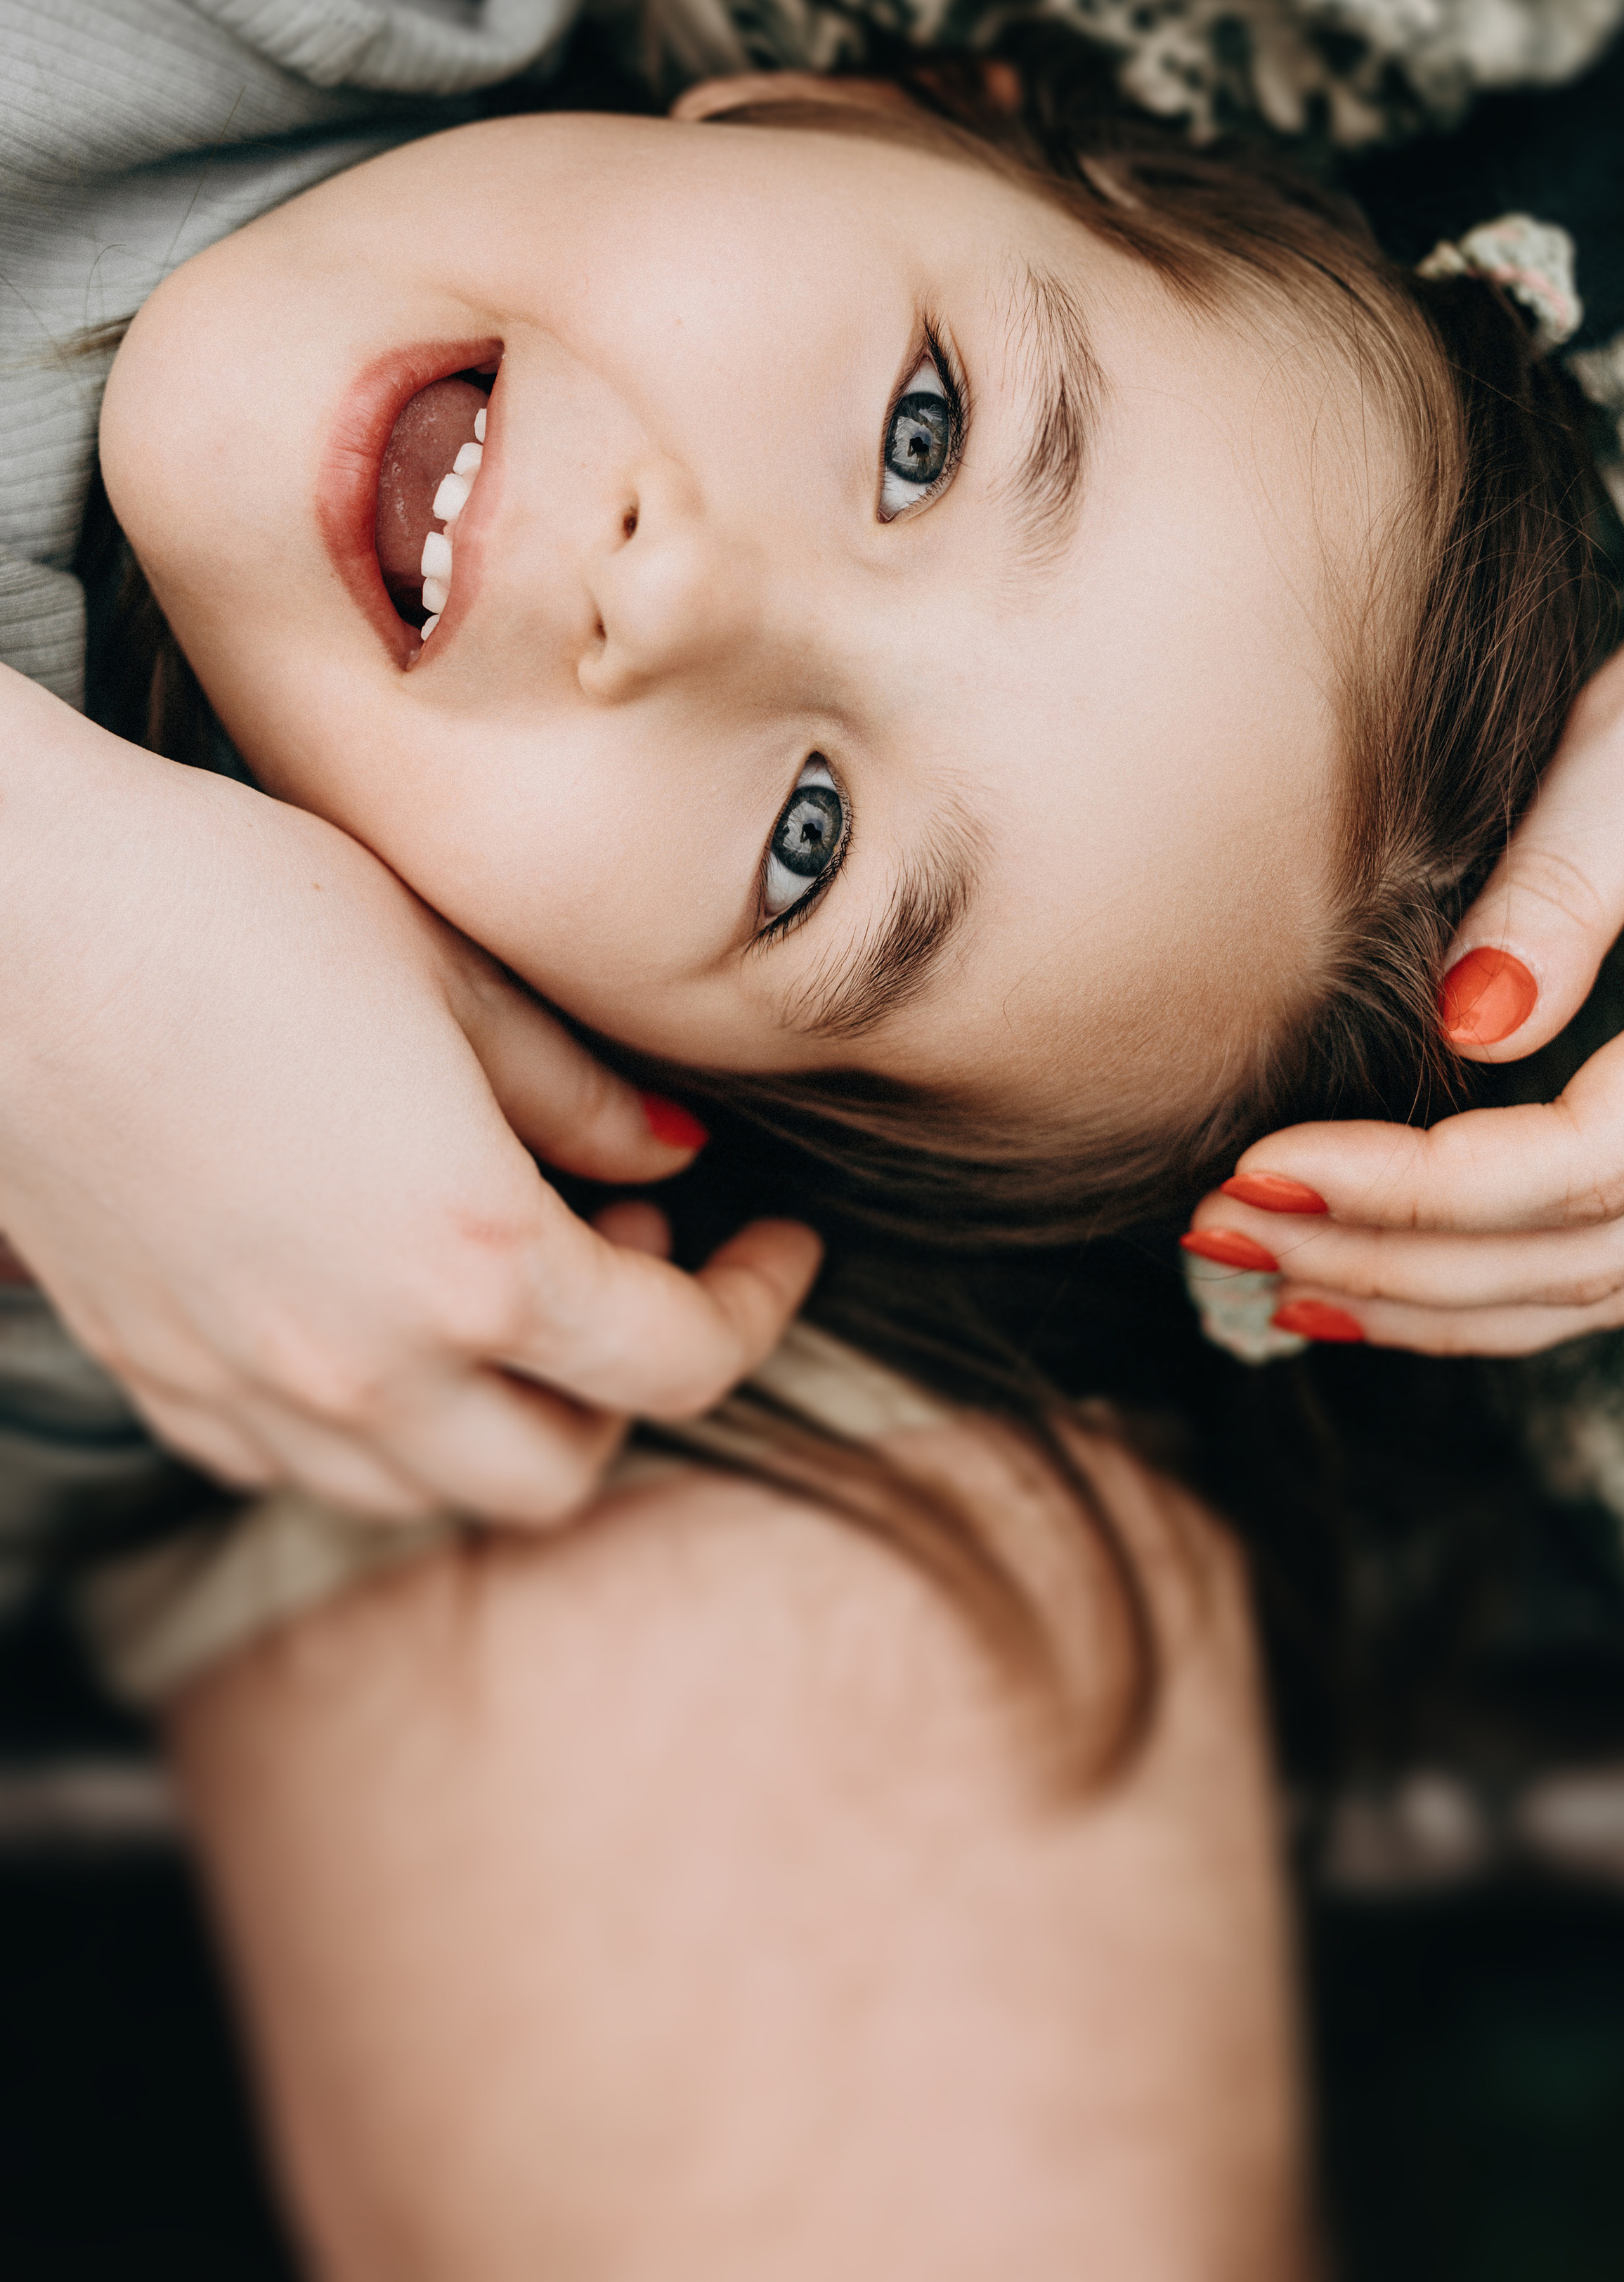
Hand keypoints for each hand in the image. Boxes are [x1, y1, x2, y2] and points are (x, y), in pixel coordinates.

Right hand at [0, 671, 818, 1522]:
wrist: (3, 916)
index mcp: (474, 1262)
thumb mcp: (453, 973)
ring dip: (500, 1412)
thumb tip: (675, 1155)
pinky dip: (376, 1418)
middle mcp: (366, 1364)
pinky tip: (377, 1298)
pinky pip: (300, 1461)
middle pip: (558, 1471)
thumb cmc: (229, 905)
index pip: (681, 1361)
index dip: (758, 1304)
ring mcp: (250, 1388)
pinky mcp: (159, 1375)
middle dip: (628, 1383)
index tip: (776, 1243)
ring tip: (501, 1271)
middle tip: (629, 1253)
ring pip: (426, 1489)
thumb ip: (581, 1096)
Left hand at [1185, 531, 1623, 1353]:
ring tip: (1266, 1272)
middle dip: (1396, 1261)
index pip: (1595, 1153)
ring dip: (1434, 1300)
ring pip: (1611, 1279)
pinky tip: (1378, 1268)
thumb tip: (1469, 1023)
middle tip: (1218, 1228)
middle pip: (1592, 1247)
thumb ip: (1574, 867)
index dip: (1418, 1187)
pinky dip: (1498, 1283)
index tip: (1261, 1164)